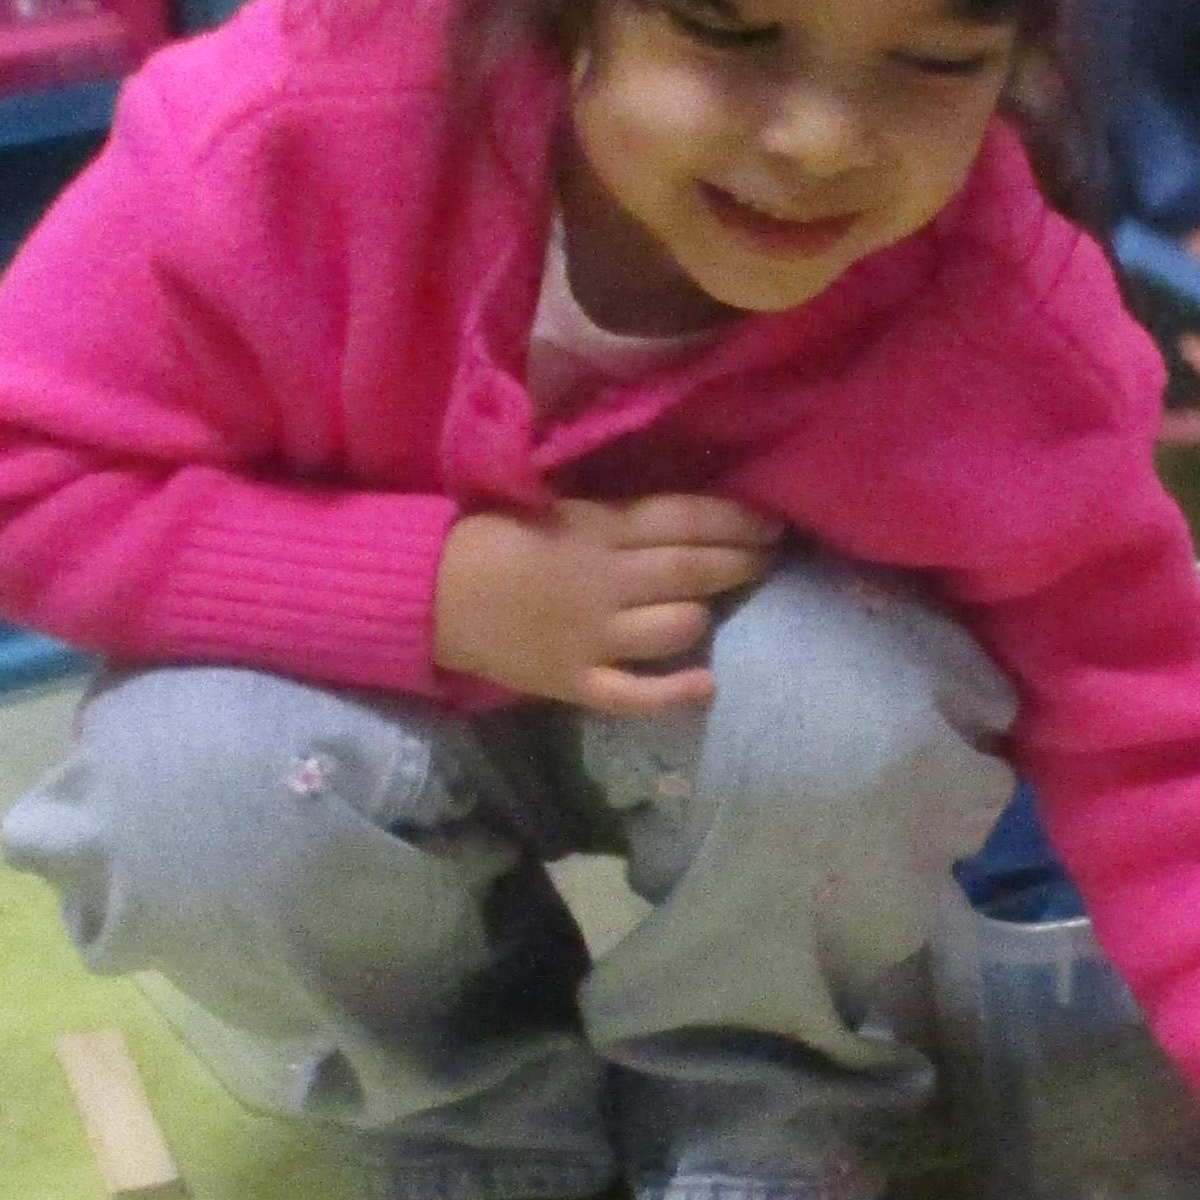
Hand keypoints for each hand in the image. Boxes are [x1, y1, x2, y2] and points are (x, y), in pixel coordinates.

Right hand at [431, 494, 779, 717]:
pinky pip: (634, 694)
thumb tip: (682, 515)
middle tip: (767, 560)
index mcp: (598, 528)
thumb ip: (614, 514)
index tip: (771, 524)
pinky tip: (706, 684)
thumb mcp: (555, 505)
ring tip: (717, 609)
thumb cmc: (494, 539)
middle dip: (739, 564)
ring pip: (674, 627)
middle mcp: (604, 580)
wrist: (428, 592)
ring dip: (704, 616)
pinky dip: (673, 692)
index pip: (685, 520)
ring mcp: (592, 636)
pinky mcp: (575, 681)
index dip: (736, 522)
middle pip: (691, 570)